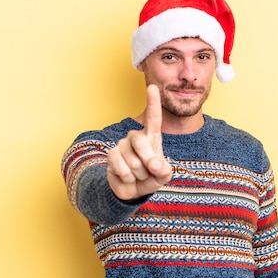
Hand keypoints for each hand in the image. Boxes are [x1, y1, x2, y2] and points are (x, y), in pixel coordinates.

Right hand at [106, 84, 171, 200]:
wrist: (132, 190)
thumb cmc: (150, 177)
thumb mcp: (162, 176)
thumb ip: (165, 172)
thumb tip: (157, 166)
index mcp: (151, 138)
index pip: (153, 118)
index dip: (153, 102)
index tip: (152, 87)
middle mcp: (135, 137)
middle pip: (141, 141)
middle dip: (148, 161)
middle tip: (150, 171)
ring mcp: (122, 145)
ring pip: (133, 160)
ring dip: (139, 174)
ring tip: (138, 175)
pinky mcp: (112, 155)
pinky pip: (121, 167)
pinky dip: (128, 178)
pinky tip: (127, 177)